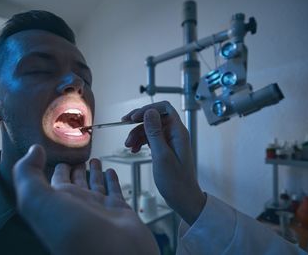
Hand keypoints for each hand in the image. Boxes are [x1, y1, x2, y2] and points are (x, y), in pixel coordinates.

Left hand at [13, 144, 158, 254]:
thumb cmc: (74, 236)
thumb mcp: (38, 201)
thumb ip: (28, 175)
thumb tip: (33, 151)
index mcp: (58, 203)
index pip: (56, 180)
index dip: (57, 168)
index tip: (60, 156)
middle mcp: (79, 206)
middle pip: (76, 182)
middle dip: (76, 169)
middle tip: (78, 156)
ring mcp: (100, 210)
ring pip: (96, 185)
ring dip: (95, 172)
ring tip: (95, 160)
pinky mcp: (120, 212)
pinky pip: (115, 191)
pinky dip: (113, 180)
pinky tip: (111, 172)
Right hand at [123, 101, 205, 224]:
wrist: (183, 198)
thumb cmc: (175, 181)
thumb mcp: (161, 155)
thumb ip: (154, 132)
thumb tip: (149, 112)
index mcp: (178, 132)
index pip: (164, 109)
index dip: (147, 110)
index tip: (133, 118)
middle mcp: (175, 134)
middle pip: (154, 118)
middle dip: (138, 123)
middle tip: (124, 127)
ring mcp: (170, 141)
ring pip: (150, 128)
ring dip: (137, 134)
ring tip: (128, 146)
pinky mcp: (165, 148)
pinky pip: (151, 138)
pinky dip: (141, 142)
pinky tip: (134, 150)